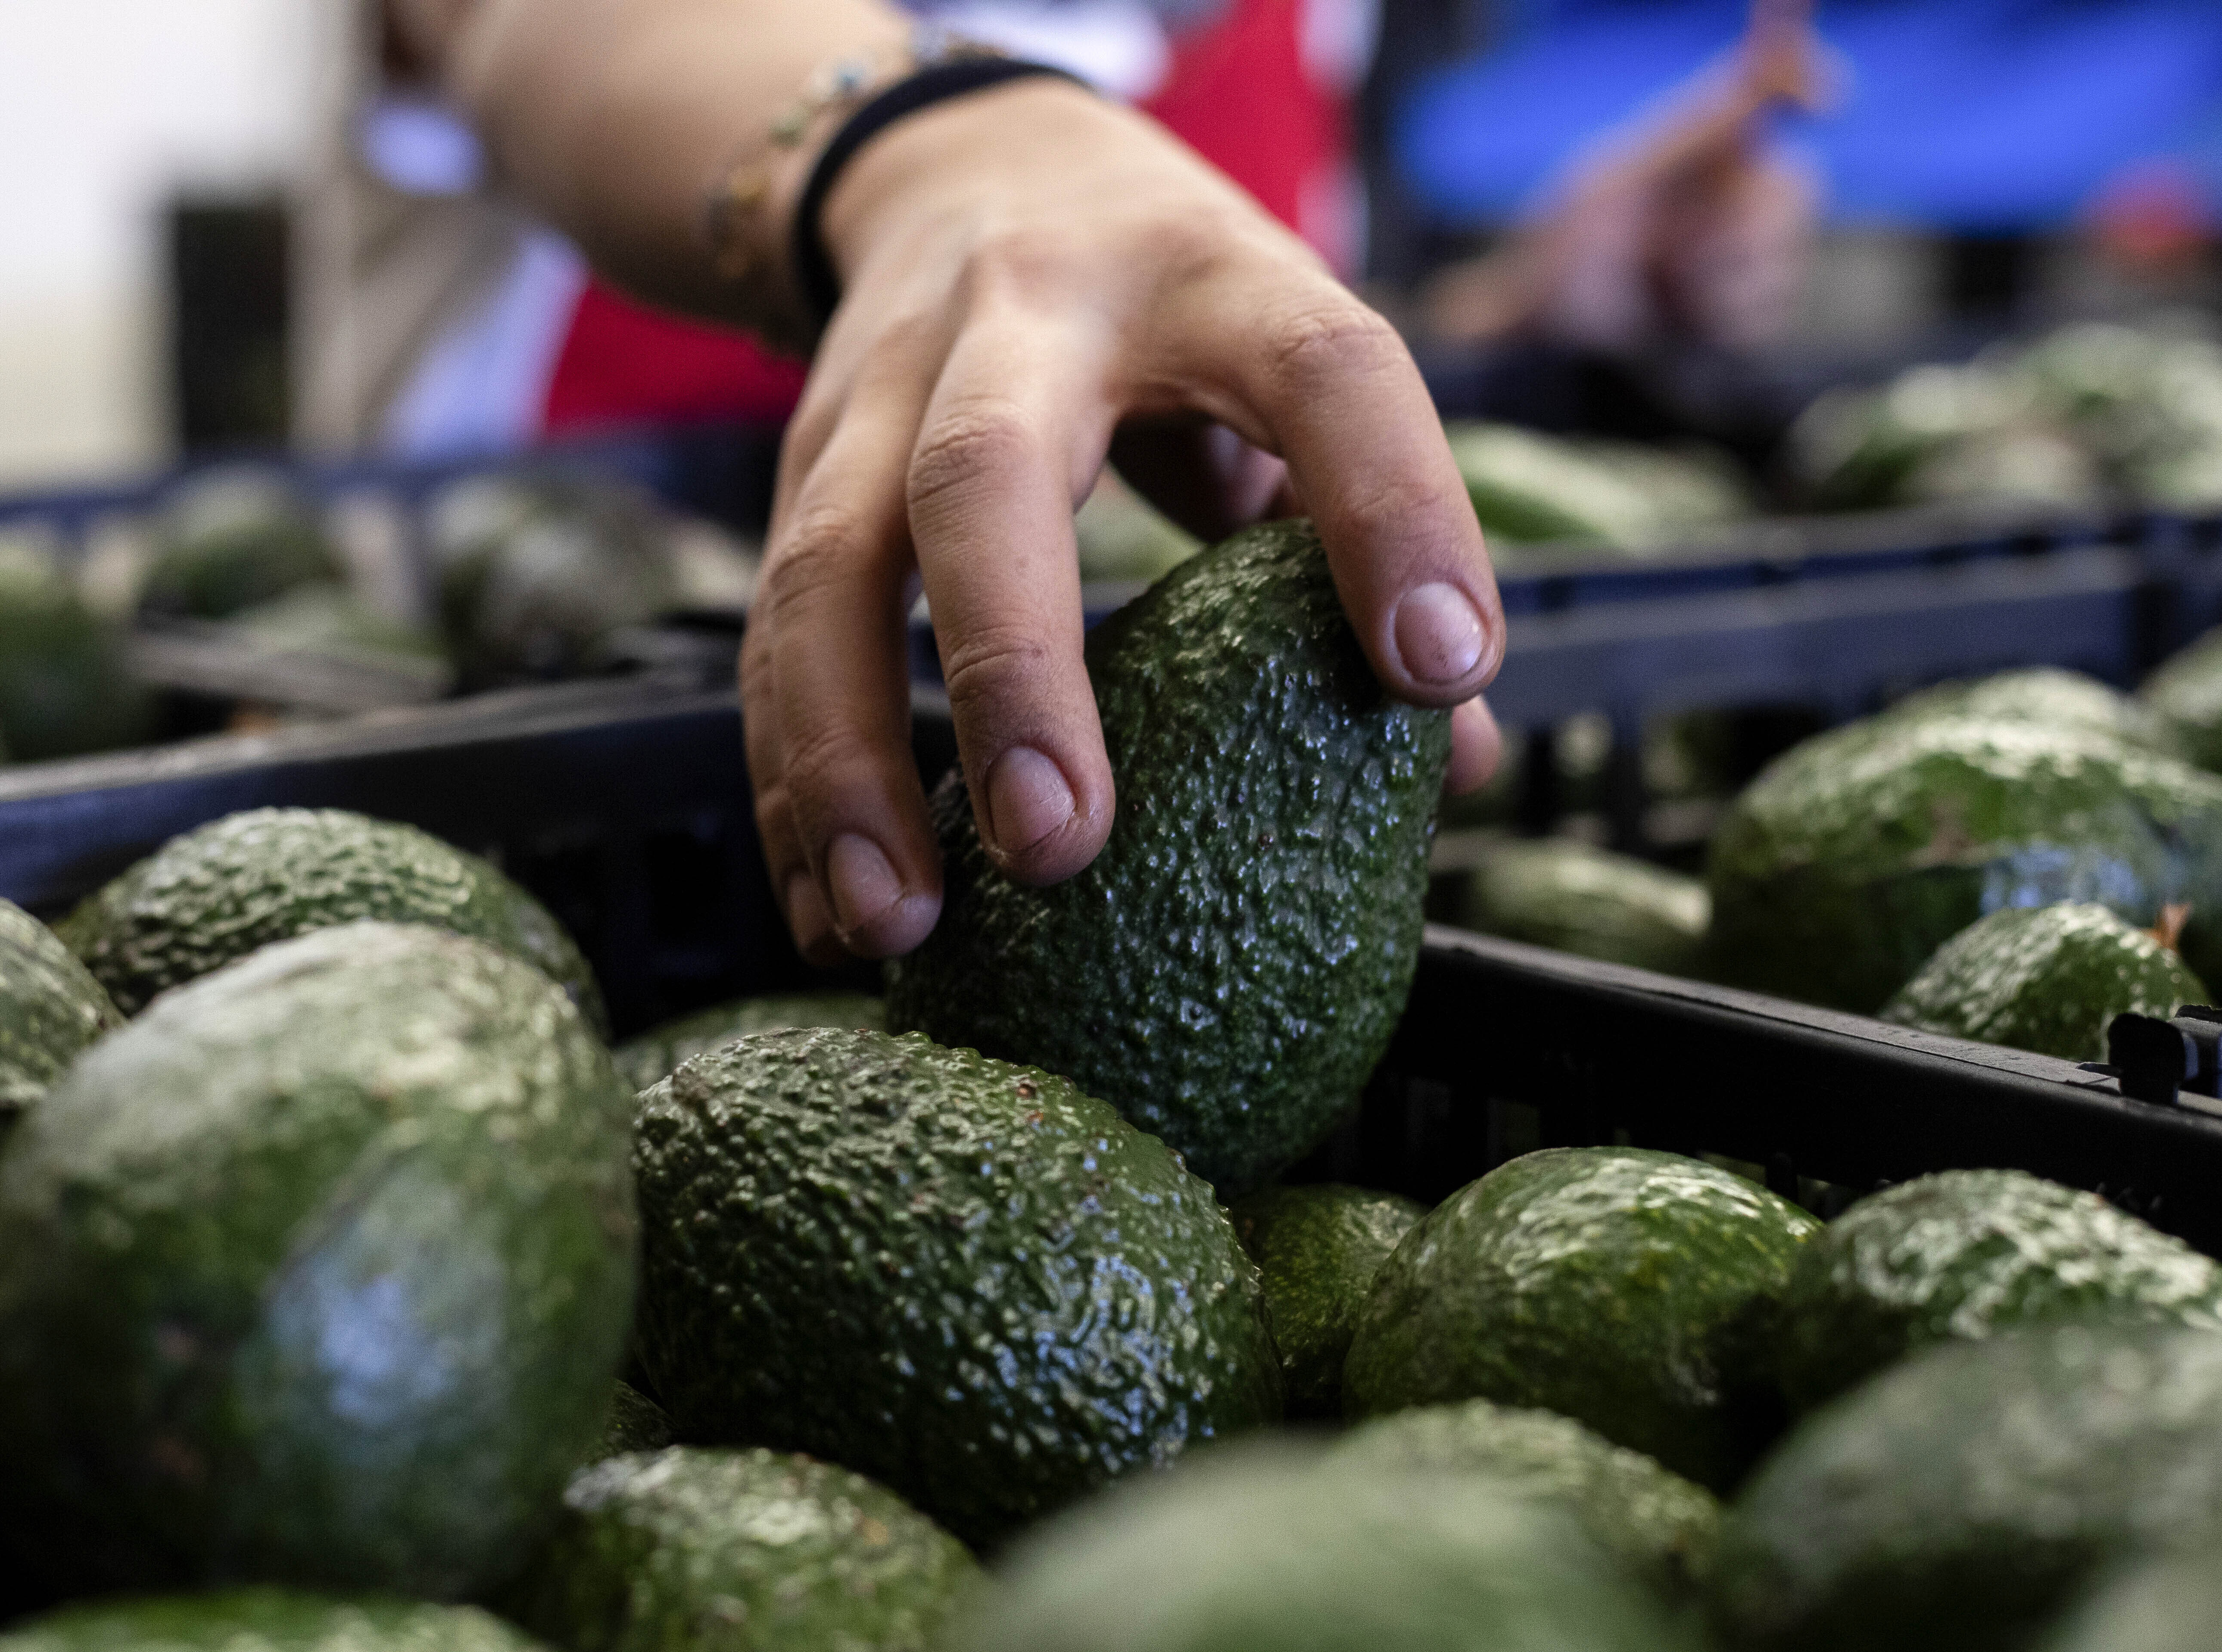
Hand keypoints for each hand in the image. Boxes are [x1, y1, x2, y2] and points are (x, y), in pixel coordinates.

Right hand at [743, 78, 1505, 963]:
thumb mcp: (1287, 360)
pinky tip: (835, 908)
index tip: (1438, 670)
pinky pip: (767, 633)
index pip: (1320, 371)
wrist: (962, 158)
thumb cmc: (1168, 306)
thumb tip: (1454, 759)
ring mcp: (881, 386)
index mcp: (1203, 279)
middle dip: (1013, 670)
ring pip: (824, 570)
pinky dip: (792, 783)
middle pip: (984, 476)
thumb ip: (1362, 535)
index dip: (1393, 507)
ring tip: (898, 924)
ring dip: (848, 761)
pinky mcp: (796, 461)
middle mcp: (1026, 314)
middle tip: (1056, 845)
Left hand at [1424, 0, 1826, 353]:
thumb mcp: (1612, 185)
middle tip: (1684, 253)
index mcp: (1697, 145)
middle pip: (1798, 185)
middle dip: (1748, 224)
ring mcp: (1748, 251)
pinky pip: (1772, 308)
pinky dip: (1722, 316)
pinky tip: (1680, 314)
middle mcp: (1732, 191)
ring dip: (1723, 274)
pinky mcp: (1753, 309)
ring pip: (1790, 250)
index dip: (1804, 82)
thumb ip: (1691, 129)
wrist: (1548, 344)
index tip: (1825, 103)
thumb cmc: (1563, 254)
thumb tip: (1763, 68)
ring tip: (1664, 283)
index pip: (1769, 93)